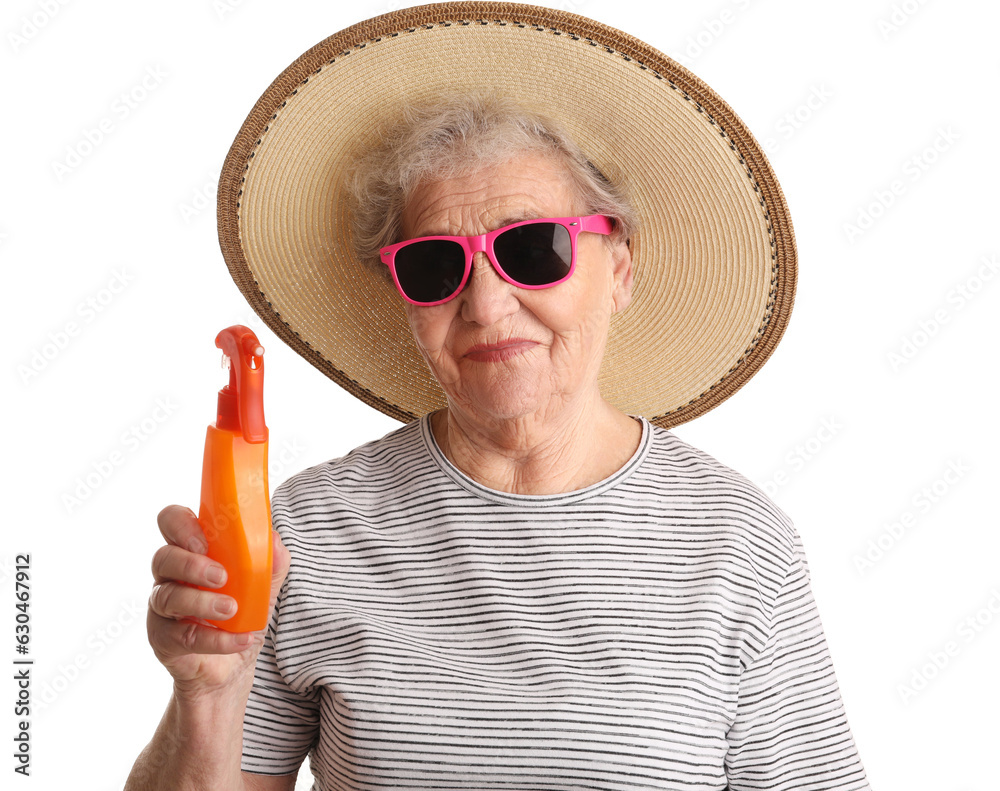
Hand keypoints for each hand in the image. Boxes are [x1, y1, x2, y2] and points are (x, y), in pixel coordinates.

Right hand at [146, 504, 290, 699]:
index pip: (172, 522)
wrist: (232, 667)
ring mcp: (162, 608)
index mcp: (192, 552)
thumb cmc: (241, 615)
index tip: (207, 540)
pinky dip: (214, 639)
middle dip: (191, 564)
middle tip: (221, 577)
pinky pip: (180, 636)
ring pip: (167, 597)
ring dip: (202, 602)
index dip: (182, 525)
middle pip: (162, 557)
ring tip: (231, 609)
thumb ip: (270, 563)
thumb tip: (275, 539)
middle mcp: (170, 576)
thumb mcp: (263, 588)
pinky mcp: (163, 640)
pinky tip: (240, 639)